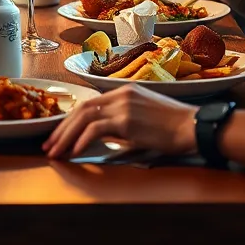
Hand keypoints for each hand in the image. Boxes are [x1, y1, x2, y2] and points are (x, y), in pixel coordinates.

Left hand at [43, 86, 196, 160]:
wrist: (195, 126)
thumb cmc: (175, 127)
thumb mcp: (145, 120)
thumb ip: (124, 127)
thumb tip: (106, 141)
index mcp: (124, 92)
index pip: (89, 104)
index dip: (71, 120)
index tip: (59, 135)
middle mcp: (120, 94)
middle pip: (81, 109)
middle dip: (61, 129)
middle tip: (49, 145)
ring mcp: (123, 105)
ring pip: (84, 117)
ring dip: (65, 136)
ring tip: (55, 152)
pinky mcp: (127, 120)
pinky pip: (96, 129)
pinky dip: (82, 140)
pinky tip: (74, 152)